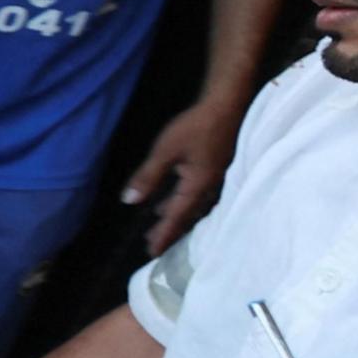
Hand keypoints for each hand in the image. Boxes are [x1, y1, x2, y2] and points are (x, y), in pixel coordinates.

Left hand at [120, 101, 238, 255]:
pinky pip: (198, 195)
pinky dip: (183, 202)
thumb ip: (148, 176)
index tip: (152, 252)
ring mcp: (215, 179)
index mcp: (197, 186)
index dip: (163, 234)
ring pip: (194, 206)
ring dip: (176, 216)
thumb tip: (130, 200)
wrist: (226, 105)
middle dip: (170, 230)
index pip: (176, 217)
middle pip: (187, 215)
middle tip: (153, 244)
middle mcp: (209, 188)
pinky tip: (173, 197)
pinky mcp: (215, 170)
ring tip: (159, 222)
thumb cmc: (195, 127)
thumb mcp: (166, 151)